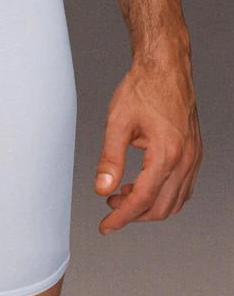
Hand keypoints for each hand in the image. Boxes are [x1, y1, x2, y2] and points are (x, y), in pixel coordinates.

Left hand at [94, 53, 201, 233]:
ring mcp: (194, 157)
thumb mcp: (117, 123)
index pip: (142, 199)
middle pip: (162, 207)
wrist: (165, 69)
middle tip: (109, 207)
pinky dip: (164, 195)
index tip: (105, 226)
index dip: (121, 217)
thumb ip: (109, 159)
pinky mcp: (194, 152)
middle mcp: (186, 160)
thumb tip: (101, 187)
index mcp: (166, 154)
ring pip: (175, 200)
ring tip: (122, 194)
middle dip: (134, 214)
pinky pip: (184, 187)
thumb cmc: (142, 90)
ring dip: (149, 206)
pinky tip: (143, 185)